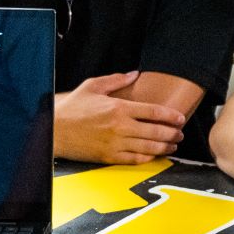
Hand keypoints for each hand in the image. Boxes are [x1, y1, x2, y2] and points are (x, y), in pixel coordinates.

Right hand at [53, 71, 187, 164]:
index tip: (180, 118)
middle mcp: (120, 126)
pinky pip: (135, 159)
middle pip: (155, 131)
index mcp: (118, 107)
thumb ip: (116, 80)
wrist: (53, 130)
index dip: (170, 115)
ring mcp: (115, 143)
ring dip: (165, 147)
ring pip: (149, 147)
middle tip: (180, 133)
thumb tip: (134, 74)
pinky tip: (155, 155)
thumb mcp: (92, 86)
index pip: (153, 111)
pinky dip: (149, 158)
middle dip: (172, 133)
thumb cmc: (72, 108)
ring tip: (173, 145)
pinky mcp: (109, 157)